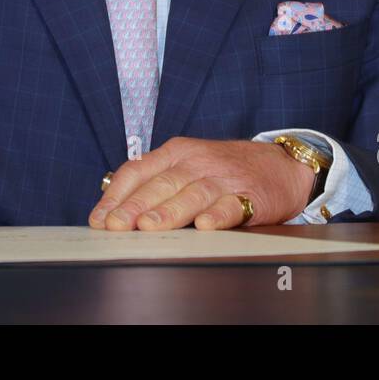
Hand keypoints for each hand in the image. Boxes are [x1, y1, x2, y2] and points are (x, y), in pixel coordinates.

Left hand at [88, 137, 315, 230]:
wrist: (279, 164)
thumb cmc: (224, 168)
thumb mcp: (187, 163)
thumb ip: (154, 180)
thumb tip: (111, 204)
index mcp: (176, 153)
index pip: (138, 170)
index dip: (116, 195)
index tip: (99, 219)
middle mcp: (196, 162)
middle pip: (161, 184)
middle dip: (135, 206)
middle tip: (116, 225)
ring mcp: (222, 179)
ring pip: (192, 194)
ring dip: (169, 211)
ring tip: (149, 226)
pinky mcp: (249, 196)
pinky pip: (231, 206)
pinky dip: (217, 215)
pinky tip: (204, 225)